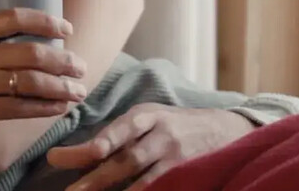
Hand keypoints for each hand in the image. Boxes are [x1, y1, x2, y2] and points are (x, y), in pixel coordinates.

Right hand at [0, 8, 87, 160]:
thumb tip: (8, 45)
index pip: (13, 17)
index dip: (45, 20)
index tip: (66, 27)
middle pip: (30, 51)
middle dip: (62, 59)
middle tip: (79, 66)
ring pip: (30, 81)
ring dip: (59, 87)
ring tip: (77, 91)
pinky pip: (18, 108)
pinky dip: (43, 108)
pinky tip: (56, 109)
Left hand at [46, 103, 255, 190]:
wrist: (228, 130)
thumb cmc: (175, 125)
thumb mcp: (150, 117)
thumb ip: (119, 133)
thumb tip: (78, 153)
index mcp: (147, 115)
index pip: (121, 128)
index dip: (98, 142)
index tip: (70, 155)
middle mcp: (163, 134)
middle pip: (128, 158)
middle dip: (97, 177)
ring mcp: (178, 158)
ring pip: (145, 178)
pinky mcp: (189, 176)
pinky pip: (165, 188)